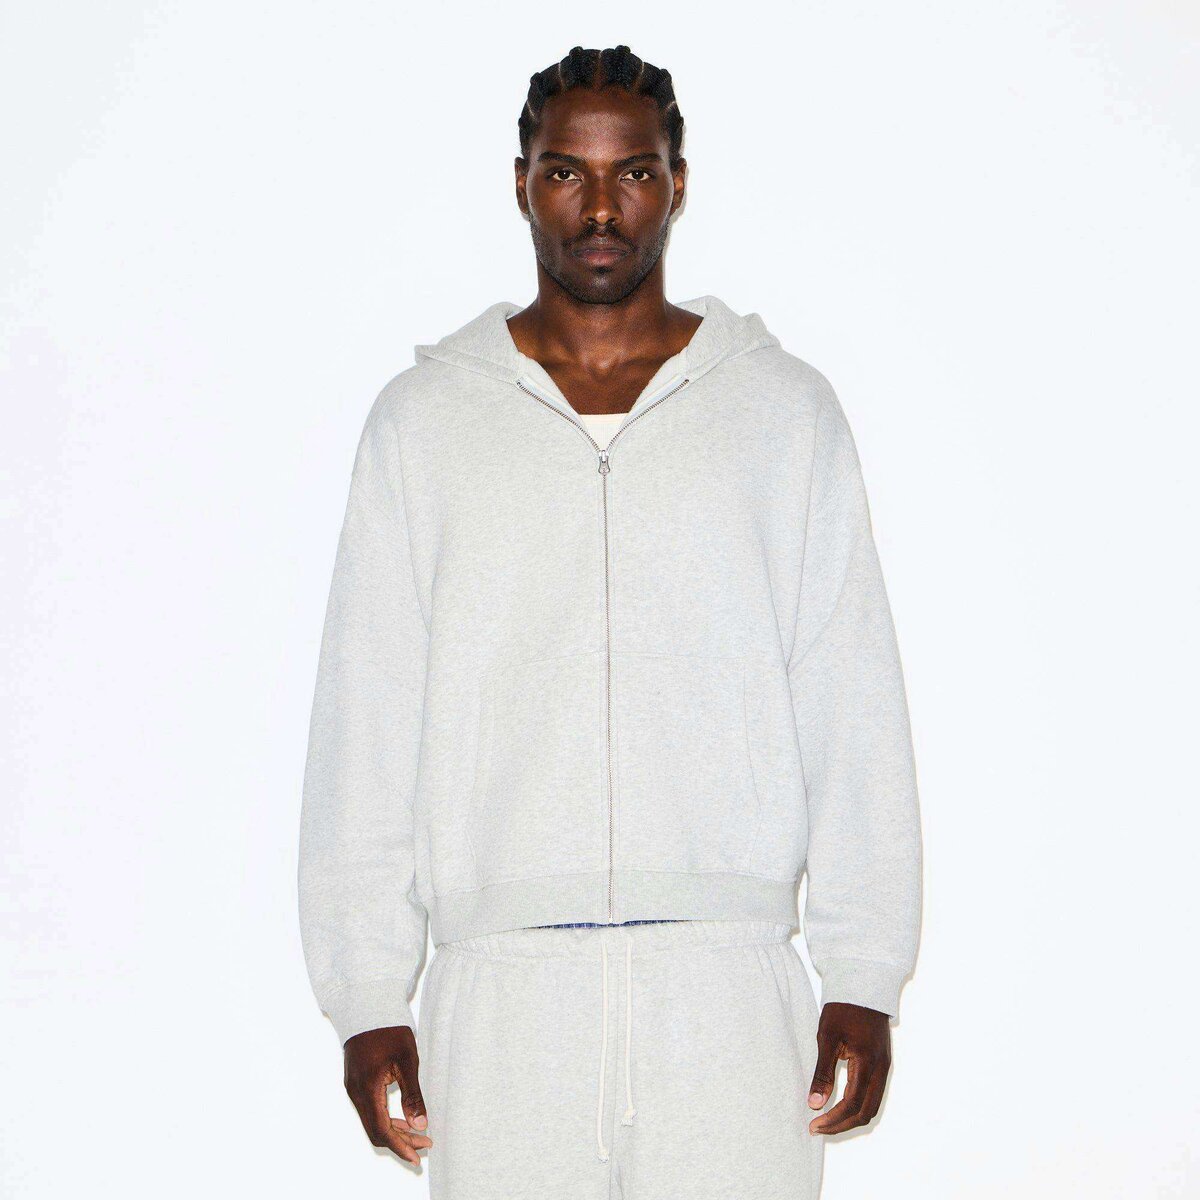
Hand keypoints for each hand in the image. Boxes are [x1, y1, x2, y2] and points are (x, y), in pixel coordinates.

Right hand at [343, 1025, 432, 1164]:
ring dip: (394, 1131)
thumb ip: (413, 1095)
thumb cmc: (390, 1030)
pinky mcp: (355, 1083)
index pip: (382, 1130)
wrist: (368, 1007)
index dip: (400, 1146)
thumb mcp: (407, 1060)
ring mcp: (353, 1088)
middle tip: (425, 1144)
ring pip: (372, 1121)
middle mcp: (356, 1093)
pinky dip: (385, 1119)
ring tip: (419, 1133)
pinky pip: (369, 1111)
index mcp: (367, 1089)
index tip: (417, 1157)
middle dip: (400, 1141)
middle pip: (376, 1131)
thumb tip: (420, 1125)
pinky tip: (402, 1118)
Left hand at [807, 1001, 890, 1133]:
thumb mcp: (827, 1038)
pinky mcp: (882, 1064)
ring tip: (826, 1120)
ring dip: (850, 1118)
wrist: (863, 988)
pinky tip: (840, 1105)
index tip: (814, 1125)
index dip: (833, 1119)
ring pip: (872, 1106)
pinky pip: (873, 1095)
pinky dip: (858, 1106)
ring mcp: (884, 1067)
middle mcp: (881, 1069)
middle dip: (842, 1125)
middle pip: (866, 1112)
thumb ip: (823, 1073)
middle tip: (818, 1127)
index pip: (852, 1104)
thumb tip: (814, 1103)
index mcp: (868, 1063)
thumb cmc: (843, 1009)